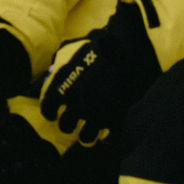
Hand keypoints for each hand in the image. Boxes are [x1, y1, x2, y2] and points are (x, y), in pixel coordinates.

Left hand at [38, 0, 160, 138]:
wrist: (134, 50)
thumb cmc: (105, 45)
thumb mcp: (77, 47)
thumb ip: (63, 57)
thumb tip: (56, 65)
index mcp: (61, 90)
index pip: (48, 107)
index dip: (51, 110)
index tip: (55, 111)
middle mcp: (74, 106)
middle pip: (66, 125)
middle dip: (69, 123)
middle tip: (76, 119)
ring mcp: (95, 116)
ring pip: (85, 137)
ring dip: (88, 134)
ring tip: (93, 130)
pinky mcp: (115, 120)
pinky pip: (108, 138)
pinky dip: (108, 136)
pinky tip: (110, 130)